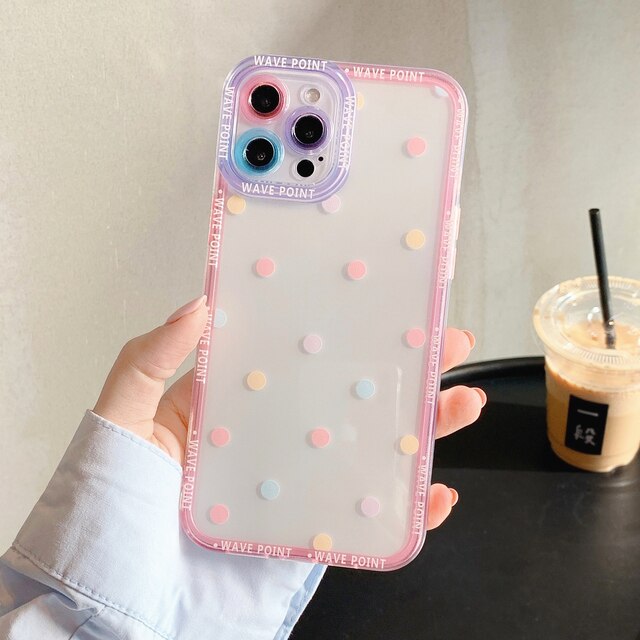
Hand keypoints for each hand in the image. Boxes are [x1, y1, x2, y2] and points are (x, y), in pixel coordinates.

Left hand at [94, 295, 483, 530]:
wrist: (114, 602)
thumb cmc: (107, 505)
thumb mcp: (120, 418)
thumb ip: (149, 360)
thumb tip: (200, 304)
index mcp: (238, 399)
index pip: (303, 351)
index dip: (347, 326)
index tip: (388, 303)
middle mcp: (276, 435)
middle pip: (353, 395)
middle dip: (408, 369)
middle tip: (451, 344)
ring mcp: (299, 484)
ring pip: (373, 449)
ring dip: (425, 430)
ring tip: (462, 405)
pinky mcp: (310, 532)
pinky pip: (367, 518)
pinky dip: (409, 510)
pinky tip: (436, 496)